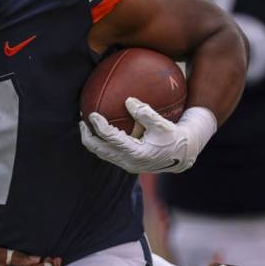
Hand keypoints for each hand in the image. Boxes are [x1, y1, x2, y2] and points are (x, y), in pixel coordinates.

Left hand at [79, 98, 216, 172]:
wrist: (183, 156)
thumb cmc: (174, 137)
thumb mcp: (163, 124)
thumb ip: (146, 113)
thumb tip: (128, 101)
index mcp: (137, 153)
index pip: (112, 139)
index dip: (100, 126)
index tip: (92, 114)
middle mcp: (129, 162)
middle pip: (100, 150)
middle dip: (87, 136)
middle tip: (81, 121)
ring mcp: (127, 165)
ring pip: (102, 154)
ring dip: (92, 141)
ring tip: (85, 126)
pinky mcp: (128, 163)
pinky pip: (109, 153)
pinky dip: (101, 143)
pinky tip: (99, 131)